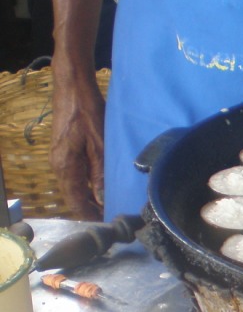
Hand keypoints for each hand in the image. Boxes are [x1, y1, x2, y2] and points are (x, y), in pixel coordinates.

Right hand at [50, 67, 104, 220]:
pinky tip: (101, 185)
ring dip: (90, 196)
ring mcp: (59, 158)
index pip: (76, 202)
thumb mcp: (99, 145)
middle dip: (92, 208)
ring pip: (75, 187)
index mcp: (66, 167)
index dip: (91, 216)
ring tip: (111, 204)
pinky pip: (75, 175)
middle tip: (114, 215)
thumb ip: (100, 174)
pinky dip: (87, 184)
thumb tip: (102, 199)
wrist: (73, 86)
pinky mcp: (64, 151)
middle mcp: (59, 166)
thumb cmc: (87, 112)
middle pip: (75, 197)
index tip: (108, 224)